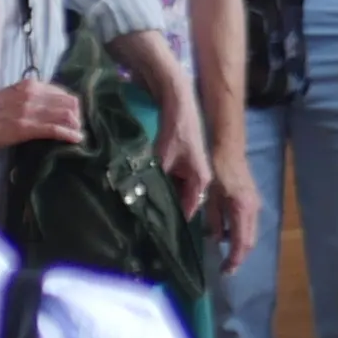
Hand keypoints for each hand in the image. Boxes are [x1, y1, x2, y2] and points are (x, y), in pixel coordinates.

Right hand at [0, 80, 83, 151]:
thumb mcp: (10, 95)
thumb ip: (28, 96)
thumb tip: (46, 104)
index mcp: (29, 85)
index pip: (61, 91)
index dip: (71, 104)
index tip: (73, 114)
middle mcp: (32, 94)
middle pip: (68, 102)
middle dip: (77, 115)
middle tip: (77, 126)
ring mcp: (29, 111)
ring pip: (65, 115)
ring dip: (76, 126)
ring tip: (78, 134)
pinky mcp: (25, 128)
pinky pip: (54, 129)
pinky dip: (69, 135)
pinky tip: (77, 139)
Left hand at [144, 68, 215, 218]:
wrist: (177, 103)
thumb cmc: (175, 132)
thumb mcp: (161, 159)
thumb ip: (153, 180)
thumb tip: (137, 201)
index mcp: (200, 181)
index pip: (187, 211)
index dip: (172, 223)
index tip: (156, 234)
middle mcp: (197, 179)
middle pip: (179, 202)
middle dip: (162, 209)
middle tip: (142, 222)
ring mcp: (187, 171)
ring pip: (172, 191)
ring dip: (157, 196)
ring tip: (138, 209)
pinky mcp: (178, 163)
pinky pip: (168, 180)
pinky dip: (156, 184)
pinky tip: (140, 189)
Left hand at [203, 153, 260, 271]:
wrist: (229, 150)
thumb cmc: (217, 171)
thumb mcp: (210, 197)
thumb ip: (214, 220)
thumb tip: (217, 239)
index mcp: (242, 210)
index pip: (242, 243)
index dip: (235, 260)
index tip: (225, 271)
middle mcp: (253, 210)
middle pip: (250, 241)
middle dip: (239, 257)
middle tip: (227, 268)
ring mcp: (256, 204)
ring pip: (251, 233)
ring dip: (240, 246)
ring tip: (227, 255)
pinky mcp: (253, 200)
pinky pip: (249, 224)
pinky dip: (241, 234)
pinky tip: (229, 235)